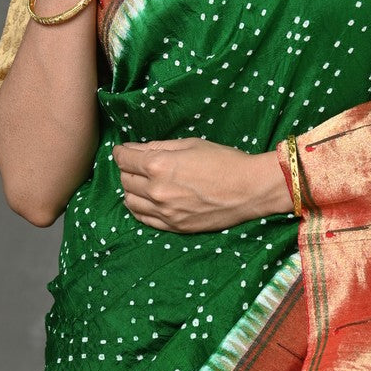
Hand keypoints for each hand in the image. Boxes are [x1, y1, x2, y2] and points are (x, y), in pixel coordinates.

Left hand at [113, 138, 292, 232]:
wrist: (250, 189)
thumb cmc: (224, 161)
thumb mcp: (190, 144)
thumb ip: (158, 147)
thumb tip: (134, 149)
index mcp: (159, 166)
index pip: (125, 159)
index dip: (121, 152)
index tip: (123, 150)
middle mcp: (156, 191)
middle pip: (125, 180)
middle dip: (127, 169)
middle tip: (136, 164)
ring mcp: (164, 212)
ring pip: (130, 201)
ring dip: (131, 190)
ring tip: (141, 183)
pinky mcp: (173, 226)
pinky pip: (143, 219)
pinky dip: (139, 208)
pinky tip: (145, 200)